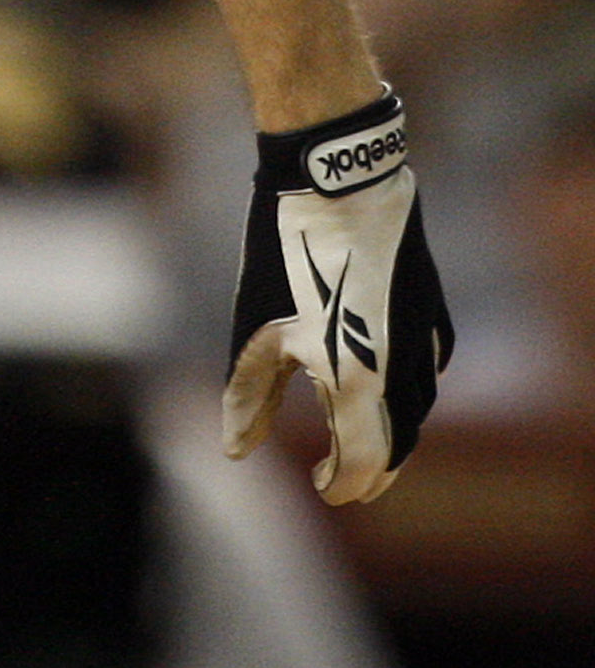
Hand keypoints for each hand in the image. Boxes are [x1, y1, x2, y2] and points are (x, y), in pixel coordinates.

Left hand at [224, 92, 452, 504]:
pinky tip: (388, 389)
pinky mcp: (432, 310)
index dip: (341, 485)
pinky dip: (409, 395)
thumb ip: (248, 395)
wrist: (336, 179)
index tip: (320, 489)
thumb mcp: (254, 326)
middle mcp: (402, 370)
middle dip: (370, 471)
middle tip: (341, 482)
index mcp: (357, 381)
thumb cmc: (284, 249)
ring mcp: (425, 339)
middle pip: (397, 446)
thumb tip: (235, 451)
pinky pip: (428, 370)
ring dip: (392, 437)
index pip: (360, 463)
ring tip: (360, 445)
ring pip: (418, 411)